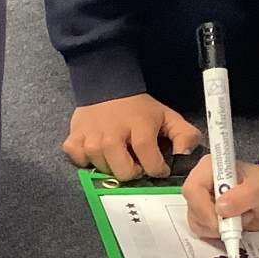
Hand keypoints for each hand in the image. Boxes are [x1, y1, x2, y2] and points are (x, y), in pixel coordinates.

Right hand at [62, 94, 202, 181]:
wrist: (107, 85)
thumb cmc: (138, 108)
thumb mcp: (167, 116)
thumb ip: (184, 135)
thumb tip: (184, 155)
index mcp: (139, 126)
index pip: (148, 158)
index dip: (156, 169)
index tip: (159, 169)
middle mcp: (113, 133)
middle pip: (122, 169)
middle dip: (132, 172)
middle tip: (135, 164)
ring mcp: (91, 135)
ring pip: (99, 166)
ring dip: (110, 167)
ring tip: (117, 158)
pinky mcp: (74, 136)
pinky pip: (77, 158)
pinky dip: (84, 160)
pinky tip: (95, 154)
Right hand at [183, 148, 258, 240]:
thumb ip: (242, 197)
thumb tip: (220, 208)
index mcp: (210, 168)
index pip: (193, 189)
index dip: (203, 208)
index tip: (222, 221)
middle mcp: (200, 183)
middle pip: (192, 208)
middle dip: (214, 221)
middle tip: (236, 222)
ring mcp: (201, 200)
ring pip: (196, 222)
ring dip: (219, 228)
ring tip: (240, 219)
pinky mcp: (204, 215)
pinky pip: (202, 230)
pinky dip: (217, 233)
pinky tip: (234, 224)